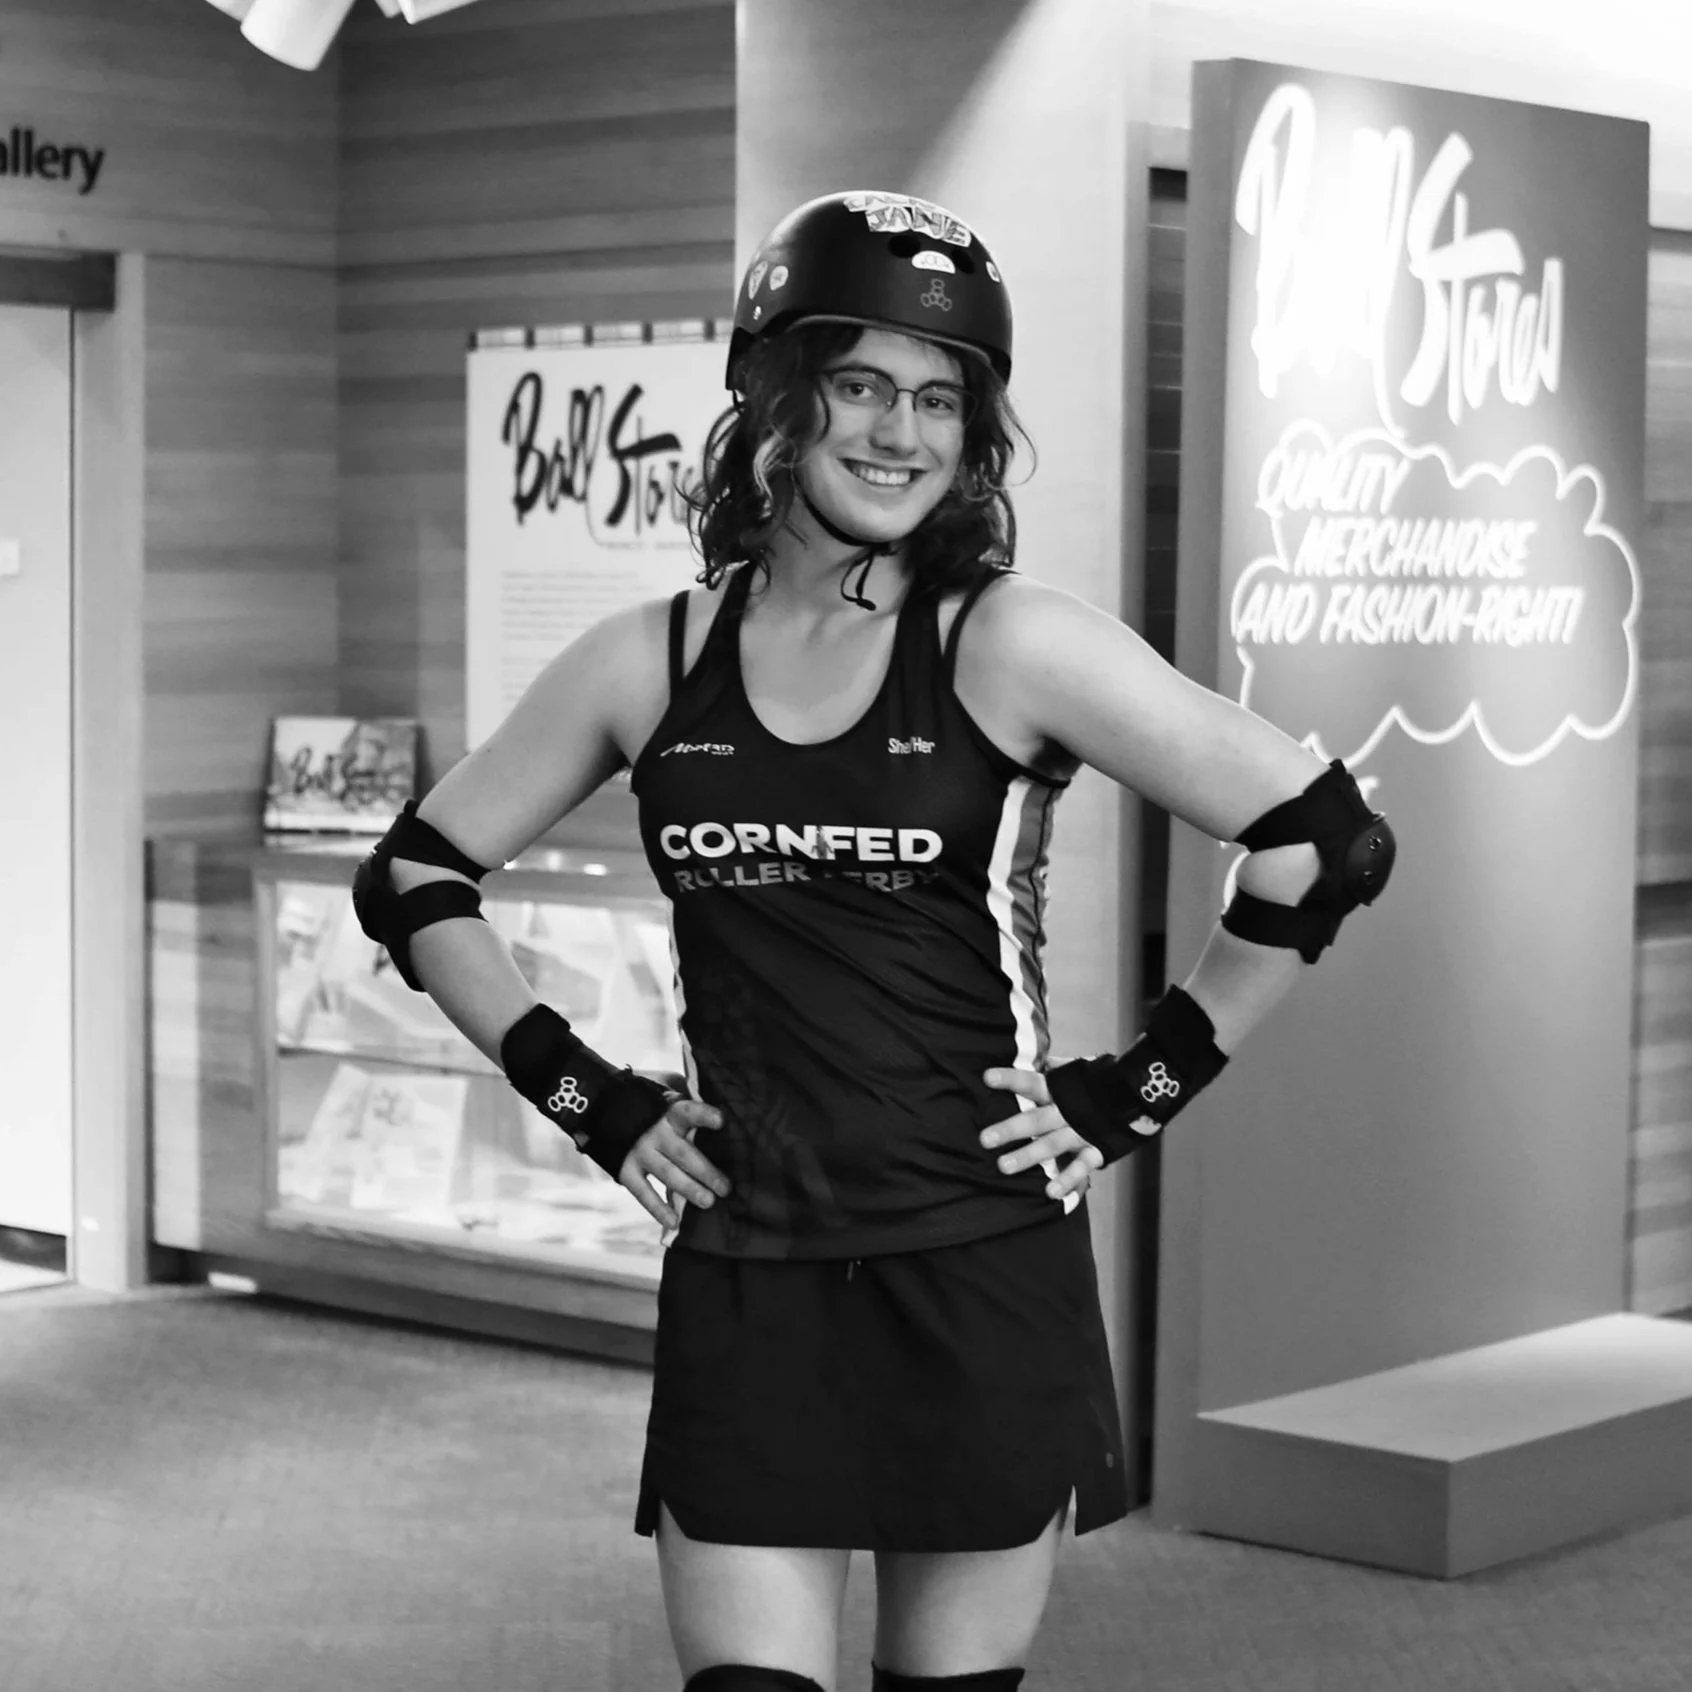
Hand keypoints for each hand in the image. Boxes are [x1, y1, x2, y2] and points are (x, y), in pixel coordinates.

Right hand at [618, 1096, 730, 1229]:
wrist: (612, 1115)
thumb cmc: (660, 1117)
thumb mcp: (673, 1109)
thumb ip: (694, 1121)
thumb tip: (730, 1133)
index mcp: (671, 1114)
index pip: (689, 1112)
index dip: (704, 1115)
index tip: (722, 1121)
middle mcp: (655, 1133)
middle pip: (683, 1153)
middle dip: (706, 1171)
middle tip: (726, 1189)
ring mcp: (640, 1152)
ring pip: (667, 1174)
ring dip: (689, 1190)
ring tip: (709, 1203)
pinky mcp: (626, 1170)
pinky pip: (643, 1193)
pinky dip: (658, 1209)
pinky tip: (674, 1222)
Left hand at [980, 1068, 1103, 1200]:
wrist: (1142, 1095)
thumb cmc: (1100, 1082)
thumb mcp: (1077, 1070)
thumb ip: (1053, 1067)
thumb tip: (1031, 1055)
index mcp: (1060, 1089)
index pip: (1031, 1082)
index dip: (1010, 1079)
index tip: (987, 1078)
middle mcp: (1067, 1111)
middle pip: (1035, 1120)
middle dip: (1010, 1129)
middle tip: (984, 1139)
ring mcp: (1082, 1131)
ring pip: (1052, 1145)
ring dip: (1028, 1157)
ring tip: (1003, 1167)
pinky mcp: (1097, 1149)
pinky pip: (1082, 1166)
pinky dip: (1068, 1180)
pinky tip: (1050, 1192)